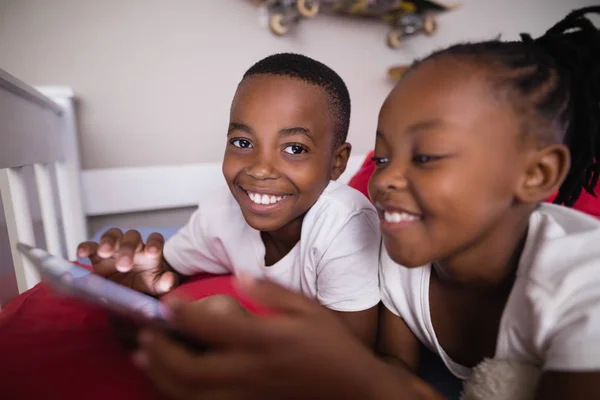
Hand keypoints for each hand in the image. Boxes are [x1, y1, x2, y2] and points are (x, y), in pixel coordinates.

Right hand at [77, 228, 177, 295]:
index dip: (154, 242)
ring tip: (104, 253)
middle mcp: (133, 247)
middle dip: (128, 248)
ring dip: (108, 241)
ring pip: (113, 235)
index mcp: (150, 253)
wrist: (128, 295)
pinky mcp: (97, 256)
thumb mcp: (157, 288)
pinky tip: (82, 254)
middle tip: (124, 266)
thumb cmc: (145, 287)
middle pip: (132, 237)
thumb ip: (165, 284)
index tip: (152, 252)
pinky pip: (91, 246)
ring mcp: (115, 249)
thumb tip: (170, 280)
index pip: (155, 239)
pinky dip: (86, 247)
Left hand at [133, 277, 431, 399]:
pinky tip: (173, 382)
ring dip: (163, 376)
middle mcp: (251, 370)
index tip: (167, 302)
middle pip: (191, 368)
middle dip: (161, 352)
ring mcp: (248, 393)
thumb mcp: (308, 309)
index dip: (183, 314)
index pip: (213, 327)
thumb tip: (240, 275)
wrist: (351, 388)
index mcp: (266, 340)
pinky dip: (182, 393)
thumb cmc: (332, 346)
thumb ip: (271, 292)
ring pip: (193, 393)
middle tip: (144, 335)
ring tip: (144, 358)